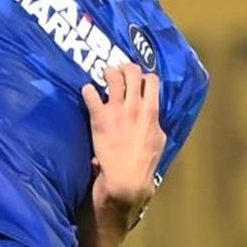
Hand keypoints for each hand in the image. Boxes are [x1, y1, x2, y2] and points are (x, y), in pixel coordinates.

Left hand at [81, 64, 164, 220]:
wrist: (126, 179)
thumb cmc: (144, 163)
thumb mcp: (158, 141)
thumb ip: (155, 125)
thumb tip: (152, 119)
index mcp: (151, 111)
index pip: (152, 80)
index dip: (144, 76)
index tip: (138, 80)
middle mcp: (135, 106)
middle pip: (133, 71)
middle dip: (125, 68)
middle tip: (119, 72)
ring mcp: (117, 110)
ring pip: (113, 76)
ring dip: (108, 73)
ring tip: (104, 75)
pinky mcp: (99, 117)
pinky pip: (90, 93)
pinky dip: (88, 91)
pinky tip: (87, 93)